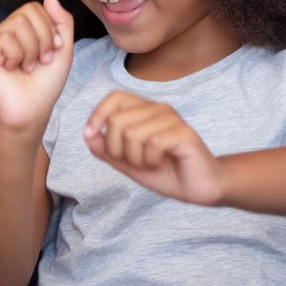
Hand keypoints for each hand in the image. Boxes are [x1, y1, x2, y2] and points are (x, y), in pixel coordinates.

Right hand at [0, 0, 75, 131]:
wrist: (33, 111)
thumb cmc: (45, 83)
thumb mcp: (63, 48)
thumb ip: (62, 21)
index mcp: (20, 29)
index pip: (36, 7)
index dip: (50, 28)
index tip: (53, 51)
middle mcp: (3, 32)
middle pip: (27, 12)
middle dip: (43, 38)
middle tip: (41, 61)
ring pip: (17, 24)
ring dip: (32, 49)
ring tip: (28, 67)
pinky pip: (5, 39)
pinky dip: (17, 56)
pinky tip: (12, 69)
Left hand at [84, 92, 227, 204]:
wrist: (198, 188)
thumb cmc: (165, 171)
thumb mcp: (127, 162)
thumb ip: (106, 149)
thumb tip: (87, 134)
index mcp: (145, 110)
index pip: (114, 98)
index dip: (97, 115)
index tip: (90, 136)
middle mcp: (158, 109)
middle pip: (116, 121)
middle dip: (116, 149)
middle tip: (134, 162)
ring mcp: (173, 119)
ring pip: (132, 133)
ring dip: (135, 158)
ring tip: (150, 163)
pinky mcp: (184, 133)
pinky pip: (153, 143)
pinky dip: (150, 160)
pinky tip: (161, 164)